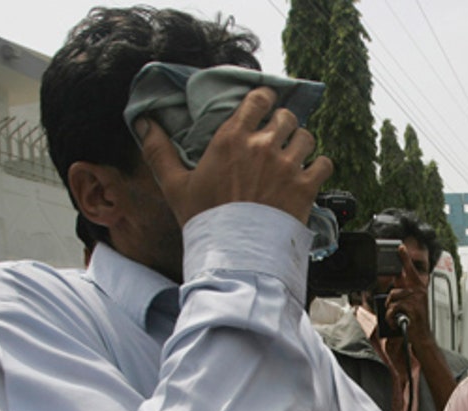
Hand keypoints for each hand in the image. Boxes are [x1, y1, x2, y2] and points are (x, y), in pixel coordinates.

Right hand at [138, 86, 333, 224]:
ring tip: (293, 156)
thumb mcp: (175, 185)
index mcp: (232, 139)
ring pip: (307, 137)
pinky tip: (309, 174)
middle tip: (277, 137)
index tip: (264, 107)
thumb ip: (159, 151)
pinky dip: (319, 167)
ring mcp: (286, 166)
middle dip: (283, 124)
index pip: (258, 99)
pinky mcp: (306, 187)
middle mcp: (262, 146)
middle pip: (286, 117)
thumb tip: (143, 123)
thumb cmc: (204, 219)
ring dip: (301, 144)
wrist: (233, 253)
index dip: (264, 100)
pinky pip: (324, 163)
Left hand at [384, 245, 430, 339]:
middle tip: (397, 311)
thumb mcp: (413, 303)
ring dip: (391, 311)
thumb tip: (394, 286)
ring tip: (399, 317)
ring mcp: (415, 299)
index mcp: (419, 288)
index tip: (400, 247)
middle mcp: (418, 291)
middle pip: (393, 290)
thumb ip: (404, 293)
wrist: (422, 335)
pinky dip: (391, 318)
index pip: (410, 269)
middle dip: (391, 302)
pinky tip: (398, 321)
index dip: (404, 257)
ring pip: (391, 300)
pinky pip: (392, 309)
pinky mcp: (411, 308)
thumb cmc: (416, 320)